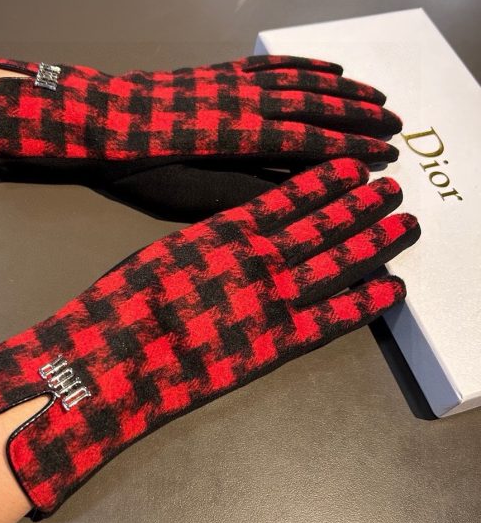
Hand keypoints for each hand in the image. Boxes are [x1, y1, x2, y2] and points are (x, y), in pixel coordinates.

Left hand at [0, 55, 400, 165]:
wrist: (101, 119)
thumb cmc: (137, 166)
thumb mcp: (181, 193)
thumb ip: (238, 191)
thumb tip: (287, 194)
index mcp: (238, 137)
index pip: (306, 142)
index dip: (347, 149)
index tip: (382, 157)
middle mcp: (245, 102)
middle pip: (313, 107)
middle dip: (357, 117)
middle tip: (396, 126)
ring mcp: (236, 82)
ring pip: (300, 81)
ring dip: (341, 88)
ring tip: (376, 96)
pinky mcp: (224, 72)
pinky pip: (274, 65)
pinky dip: (306, 66)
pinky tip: (328, 67)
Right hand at [0, 158, 419, 517]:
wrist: (117, 356)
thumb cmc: (128, 298)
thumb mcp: (167, 250)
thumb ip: (211, 240)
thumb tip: (240, 228)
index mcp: (229, 230)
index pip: (290, 198)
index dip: (325, 181)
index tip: (353, 166)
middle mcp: (261, 256)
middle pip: (323, 225)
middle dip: (360, 205)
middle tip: (392, 187)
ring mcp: (276, 298)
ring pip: (337, 262)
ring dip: (373, 241)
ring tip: (404, 222)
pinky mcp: (280, 342)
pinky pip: (332, 320)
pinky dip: (364, 303)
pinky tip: (393, 289)